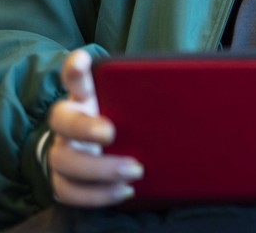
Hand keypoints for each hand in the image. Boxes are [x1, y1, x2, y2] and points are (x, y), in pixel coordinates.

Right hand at [47, 49, 143, 206]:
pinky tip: (124, 190)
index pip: (74, 76)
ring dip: (99, 169)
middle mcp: (69, 121)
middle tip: (111, 133)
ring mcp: (62, 151)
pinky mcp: (62, 179)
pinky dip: (97, 194)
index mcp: (86, 96)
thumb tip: (194, 91)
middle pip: (61, 119)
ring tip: (134, 171)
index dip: (74, 67)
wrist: (105, 153)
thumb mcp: (133, 107)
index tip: (83, 60)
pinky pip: (68, 190)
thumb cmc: (125, 123)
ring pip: (63, 160)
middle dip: (84, 126)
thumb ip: (148, 98)